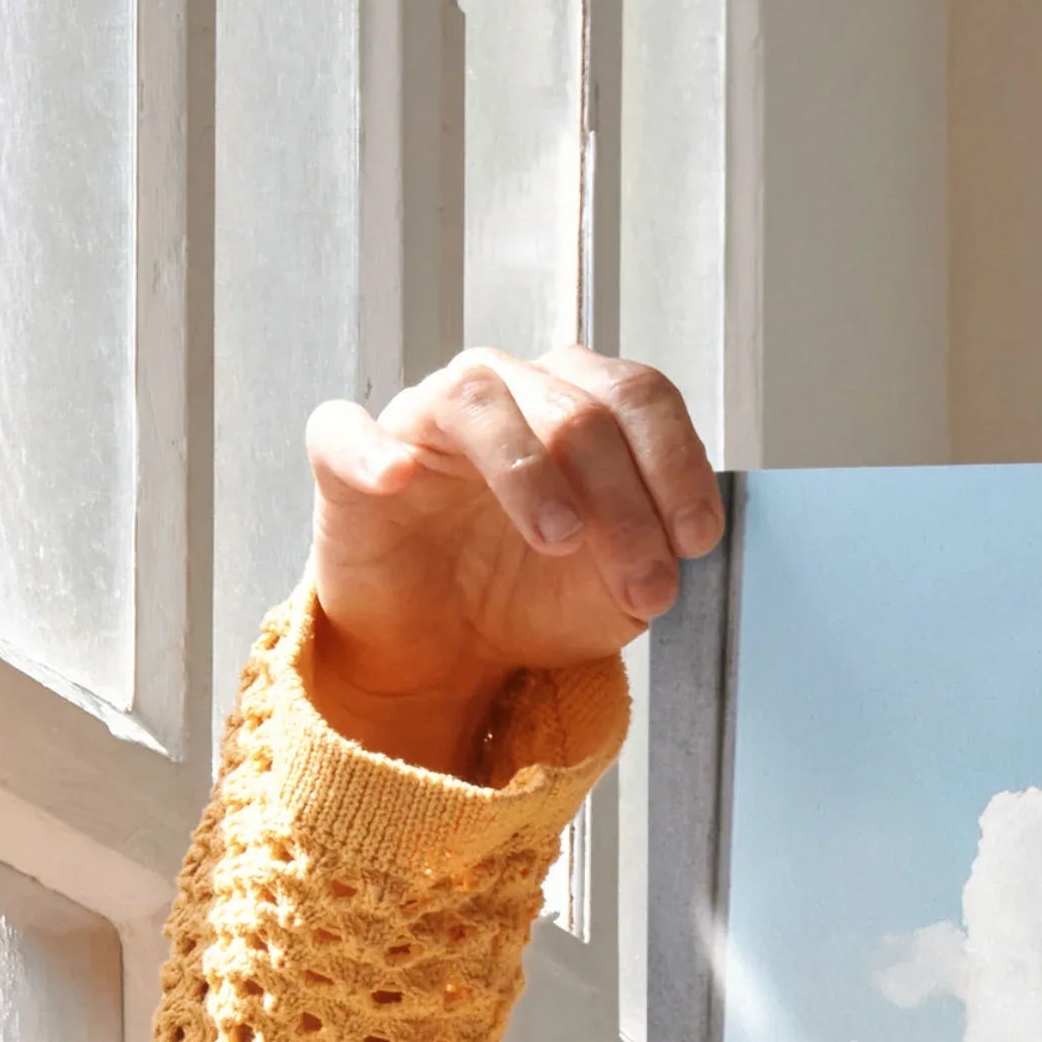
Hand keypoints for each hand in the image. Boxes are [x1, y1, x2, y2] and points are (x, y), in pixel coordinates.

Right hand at [300, 347, 720, 776]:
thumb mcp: (616, 590)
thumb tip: (673, 546)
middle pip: (576, 409)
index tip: (696, 541)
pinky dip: (372, 450)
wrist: (447, 648)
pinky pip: (346, 431)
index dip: (676, 464)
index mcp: (578, 405)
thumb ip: (652, 556)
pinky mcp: (348, 459)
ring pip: (478, 400)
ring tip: (559, 539)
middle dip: (624, 504)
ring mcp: (425, 418)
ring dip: (529, 471)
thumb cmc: (532, 595)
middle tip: (644, 585)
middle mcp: (506, 392)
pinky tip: (399, 478)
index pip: (639, 397)